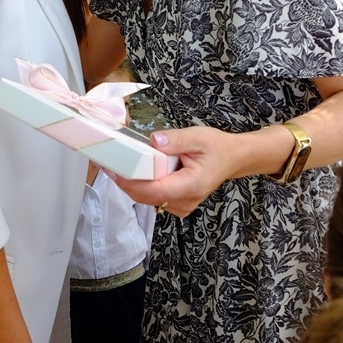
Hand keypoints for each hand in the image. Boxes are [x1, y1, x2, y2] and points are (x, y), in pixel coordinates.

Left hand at [107, 126, 238, 217]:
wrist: (231, 159)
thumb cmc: (217, 148)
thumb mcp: (198, 136)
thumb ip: (175, 140)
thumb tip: (154, 142)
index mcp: (191, 186)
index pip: (154, 191)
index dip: (131, 182)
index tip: (113, 170)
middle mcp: (184, 201)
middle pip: (146, 196)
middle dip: (127, 180)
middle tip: (111, 161)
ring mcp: (180, 206)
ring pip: (147, 198)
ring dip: (134, 181)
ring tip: (123, 162)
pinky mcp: (175, 204)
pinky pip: (152, 196)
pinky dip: (143, 184)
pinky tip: (139, 169)